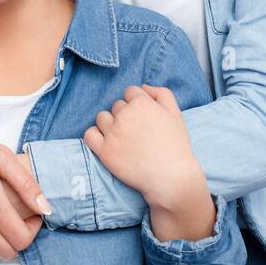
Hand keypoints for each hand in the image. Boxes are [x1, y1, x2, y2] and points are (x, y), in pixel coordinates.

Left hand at [82, 85, 203, 209]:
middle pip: (117, 105)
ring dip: (110, 123)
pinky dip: (95, 135)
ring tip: (123, 137)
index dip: (138, 104)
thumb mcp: (176, 114)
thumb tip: (144, 87)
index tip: (144, 118)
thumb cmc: (176, 146)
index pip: (131, 92)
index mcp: (141, 103)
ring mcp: (112, 133)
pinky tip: (106, 141)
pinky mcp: (104, 151)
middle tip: (137, 131)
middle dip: (126, 114)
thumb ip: (162, 94)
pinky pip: (89, 134)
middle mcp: (124, 115)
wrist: (171, 177)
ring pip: (102, 117)